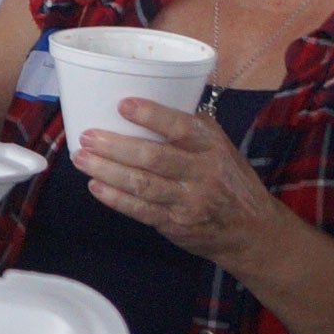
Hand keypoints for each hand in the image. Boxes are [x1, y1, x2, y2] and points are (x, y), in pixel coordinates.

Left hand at [72, 96, 286, 262]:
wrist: (253, 230)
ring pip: (141, 184)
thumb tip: (150, 102)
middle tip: (87, 136)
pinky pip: (140, 210)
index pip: (181, 127)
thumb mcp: (222, 148)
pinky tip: (95, 186)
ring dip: (107, 170)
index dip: (151, 115)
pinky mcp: (176, 223)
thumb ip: (192, 130)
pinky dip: (115, 198)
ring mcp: (188, 201)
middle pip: (153, 157)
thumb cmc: (230, 181)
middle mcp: (202, 173)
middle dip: (115, 146)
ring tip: (81, 158)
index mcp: (212, 147)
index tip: (122, 104)